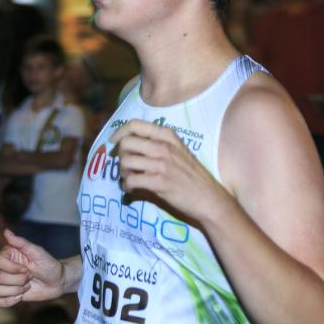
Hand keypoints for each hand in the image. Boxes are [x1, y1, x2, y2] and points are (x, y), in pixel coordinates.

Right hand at [0, 229, 67, 306]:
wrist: (57, 281)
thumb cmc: (49, 264)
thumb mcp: (37, 252)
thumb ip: (21, 242)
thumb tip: (6, 231)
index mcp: (9, 255)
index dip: (12, 267)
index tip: (26, 267)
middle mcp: (5, 268)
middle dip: (19, 280)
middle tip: (30, 276)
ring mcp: (7, 282)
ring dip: (16, 290)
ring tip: (27, 286)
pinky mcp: (9, 294)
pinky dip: (8, 301)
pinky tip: (20, 297)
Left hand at [109, 119, 227, 216]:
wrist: (209, 198)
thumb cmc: (193, 175)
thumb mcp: (179, 151)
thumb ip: (159, 144)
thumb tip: (131, 144)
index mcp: (168, 136)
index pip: (135, 125)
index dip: (119, 132)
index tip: (113, 142)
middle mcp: (164, 146)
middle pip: (126, 143)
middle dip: (120, 156)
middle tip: (125, 166)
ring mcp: (162, 164)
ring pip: (126, 162)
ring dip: (123, 172)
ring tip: (129, 178)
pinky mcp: (159, 182)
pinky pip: (131, 180)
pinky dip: (127, 186)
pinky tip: (132, 189)